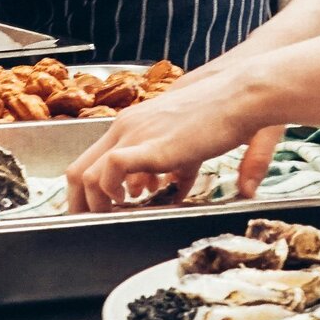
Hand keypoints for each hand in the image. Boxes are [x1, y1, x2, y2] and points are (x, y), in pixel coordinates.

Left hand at [66, 68, 284, 212]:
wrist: (240, 96)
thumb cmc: (222, 116)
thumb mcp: (189, 146)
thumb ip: (175, 169)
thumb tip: (168, 188)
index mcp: (132, 123)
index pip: (91, 159)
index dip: (88, 189)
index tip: (97, 210)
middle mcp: (126, 126)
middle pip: (78, 169)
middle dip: (81, 203)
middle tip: (92, 223)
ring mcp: (134, 134)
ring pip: (87, 174)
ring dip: (95, 204)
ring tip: (111, 218)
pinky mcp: (149, 145)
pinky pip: (111, 169)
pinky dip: (112, 191)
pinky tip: (130, 201)